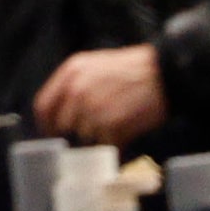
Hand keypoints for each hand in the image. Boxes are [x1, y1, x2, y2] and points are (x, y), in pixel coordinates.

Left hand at [33, 44, 166, 146]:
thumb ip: (75, 83)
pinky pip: (105, 144)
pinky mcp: (111, 125)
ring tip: (117, 127)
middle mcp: (77, 90)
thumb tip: (62, 108)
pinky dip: (115, 145)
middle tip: (94, 131)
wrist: (165, 74)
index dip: (46, 123)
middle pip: (63, 124)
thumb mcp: (96, 65)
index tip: (51, 132)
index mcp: (71, 72)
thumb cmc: (135, 69)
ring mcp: (93, 109)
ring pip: (84, 136)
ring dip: (98, 137)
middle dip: (77, 130)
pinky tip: (125, 138)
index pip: (43, 105)